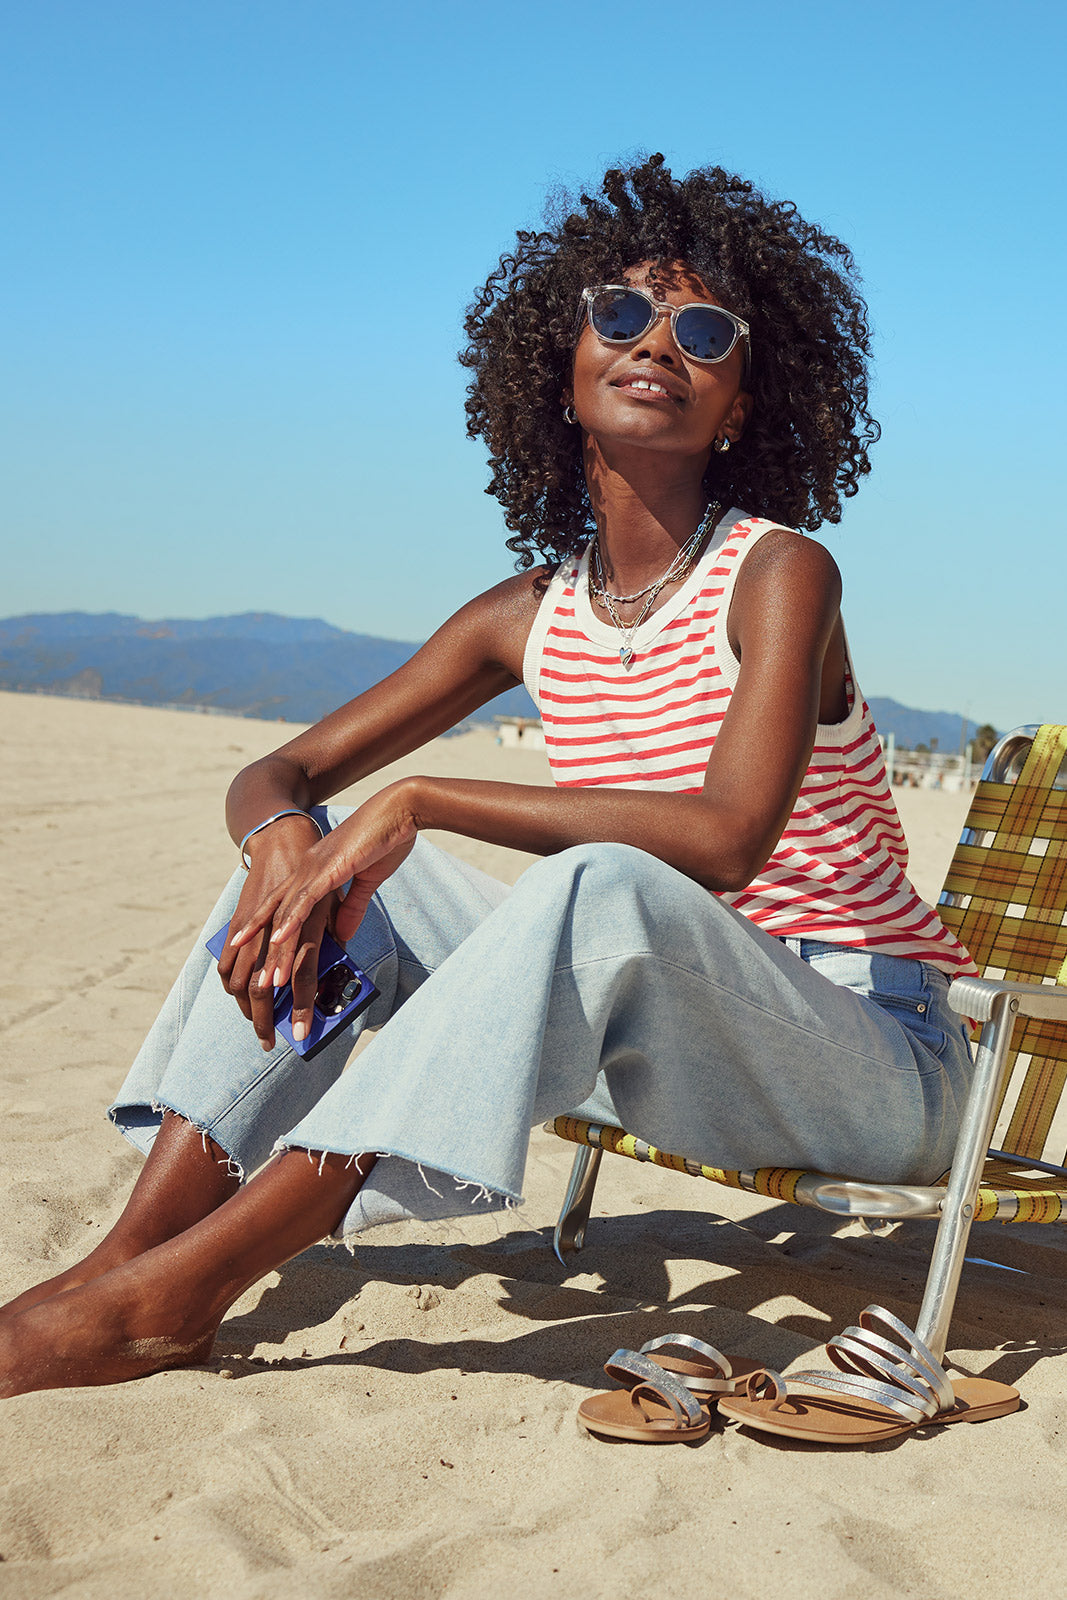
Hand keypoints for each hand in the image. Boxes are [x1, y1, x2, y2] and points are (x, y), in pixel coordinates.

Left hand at [228, 782, 418, 1039]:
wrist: (400, 808)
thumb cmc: (386, 838)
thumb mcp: (366, 880)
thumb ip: (351, 907)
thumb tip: (341, 937)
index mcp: (314, 874)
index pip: (285, 913)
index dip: (270, 940)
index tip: (260, 968)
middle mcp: (306, 873)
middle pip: (278, 921)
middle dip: (266, 957)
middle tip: (256, 990)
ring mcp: (315, 870)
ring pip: (286, 917)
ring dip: (276, 952)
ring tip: (266, 983)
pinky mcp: (329, 869)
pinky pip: (303, 899)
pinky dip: (290, 921)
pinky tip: (277, 940)